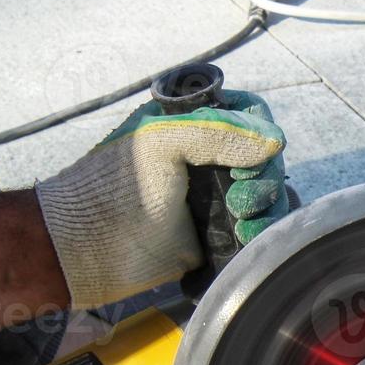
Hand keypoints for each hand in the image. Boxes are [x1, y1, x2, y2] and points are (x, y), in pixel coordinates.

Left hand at [35, 92, 286, 308]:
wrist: (89, 250)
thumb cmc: (117, 188)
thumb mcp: (162, 142)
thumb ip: (217, 132)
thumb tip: (275, 142)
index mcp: (193, 126)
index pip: (250, 113)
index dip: (259, 132)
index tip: (247, 158)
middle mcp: (209, 158)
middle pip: (266, 157)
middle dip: (263, 178)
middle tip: (239, 199)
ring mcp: (216, 197)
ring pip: (269, 192)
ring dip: (267, 207)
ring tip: (243, 224)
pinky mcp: (220, 234)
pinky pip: (260, 225)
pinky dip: (264, 230)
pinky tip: (249, 237)